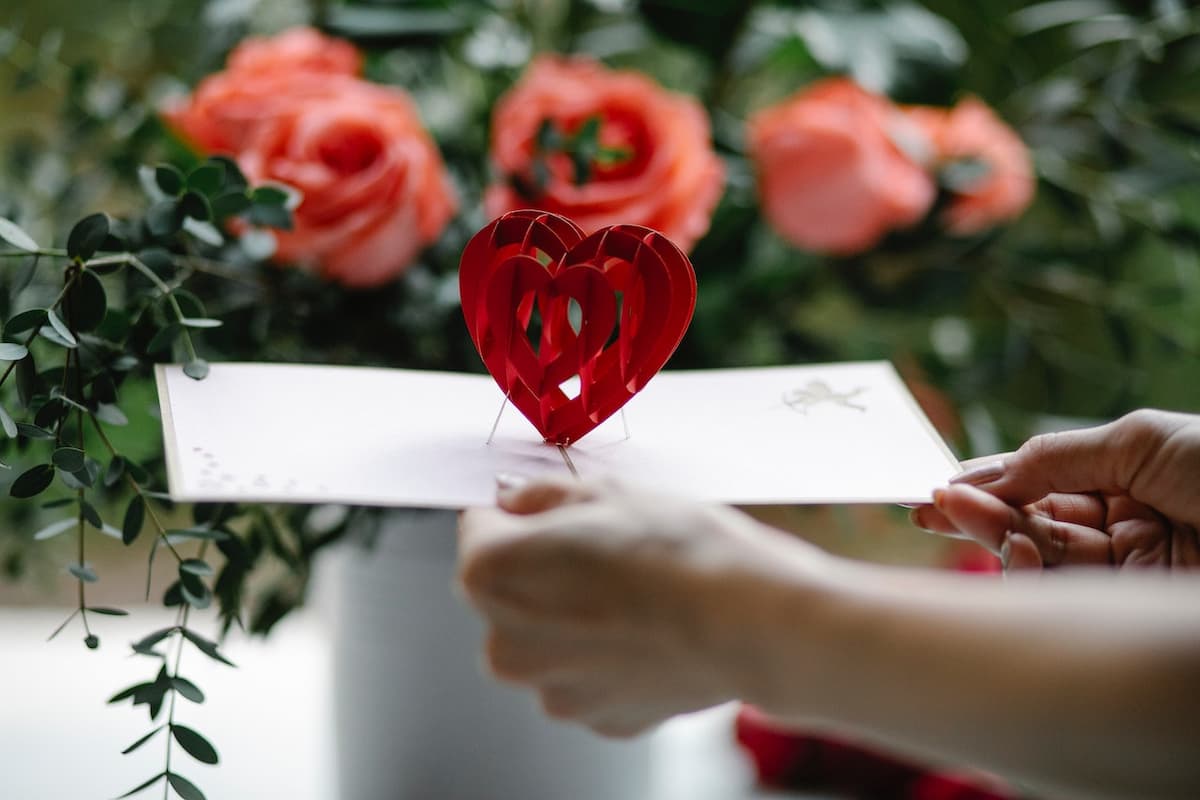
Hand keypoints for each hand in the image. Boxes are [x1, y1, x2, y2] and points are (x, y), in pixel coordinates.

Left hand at [457, 477, 828, 737]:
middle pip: (507, 590)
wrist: (751, 619)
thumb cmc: (680, 550)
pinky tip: (652, 629)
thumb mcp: (605, 492)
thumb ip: (542, 495)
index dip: (519, 512)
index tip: (555, 510)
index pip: (479, 525)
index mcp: (490, 575)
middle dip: (542, 569)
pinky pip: (586, 673)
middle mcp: (504, 644)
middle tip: (605, 548)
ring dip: (574, 615)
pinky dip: (608, 653)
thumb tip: (515, 501)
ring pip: (547, 637)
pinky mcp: (597, 717)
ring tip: (636, 591)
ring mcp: (550, 690)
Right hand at [911, 409, 1199, 569]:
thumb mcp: (1138, 441)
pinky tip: (1014, 543)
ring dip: (996, 536)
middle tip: (926, 509)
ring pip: (1042, 559)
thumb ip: (1054, 458)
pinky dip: (1030, 569)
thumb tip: (985, 471)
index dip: (991, 485)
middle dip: (979, 513)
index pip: (1044, 485)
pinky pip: (1065, 592)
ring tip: (959, 513)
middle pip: (1034, 523)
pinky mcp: (1131, 611)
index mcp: (1130, 481)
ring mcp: (1129, 573)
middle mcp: (1126, 529)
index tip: (937, 487)